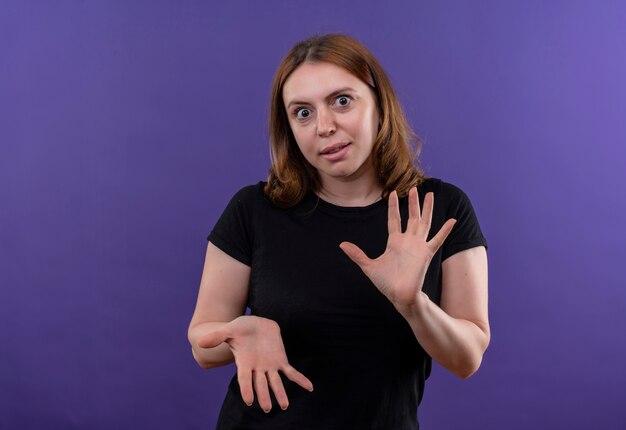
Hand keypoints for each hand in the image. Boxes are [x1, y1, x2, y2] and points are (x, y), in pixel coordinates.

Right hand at [197, 315, 312, 411]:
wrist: (255, 324)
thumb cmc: (240, 328)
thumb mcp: (229, 330)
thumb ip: (217, 336)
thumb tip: (200, 343)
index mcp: (244, 363)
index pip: (245, 379)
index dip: (247, 389)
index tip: (249, 401)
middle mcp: (257, 368)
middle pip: (261, 385)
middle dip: (264, 396)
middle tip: (268, 409)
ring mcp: (270, 366)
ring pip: (275, 383)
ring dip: (280, 393)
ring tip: (283, 406)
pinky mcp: (280, 361)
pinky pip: (291, 373)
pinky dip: (300, 380)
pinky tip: (310, 388)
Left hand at [340, 188, 455, 309]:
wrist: (398, 295)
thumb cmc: (385, 283)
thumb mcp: (368, 266)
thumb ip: (357, 254)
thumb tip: (341, 245)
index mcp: (394, 242)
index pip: (394, 219)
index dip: (394, 206)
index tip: (394, 192)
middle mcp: (407, 241)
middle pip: (411, 217)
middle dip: (413, 203)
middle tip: (414, 187)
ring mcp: (418, 246)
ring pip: (424, 222)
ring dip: (427, 209)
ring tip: (431, 195)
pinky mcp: (426, 254)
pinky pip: (437, 240)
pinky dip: (445, 231)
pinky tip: (452, 220)